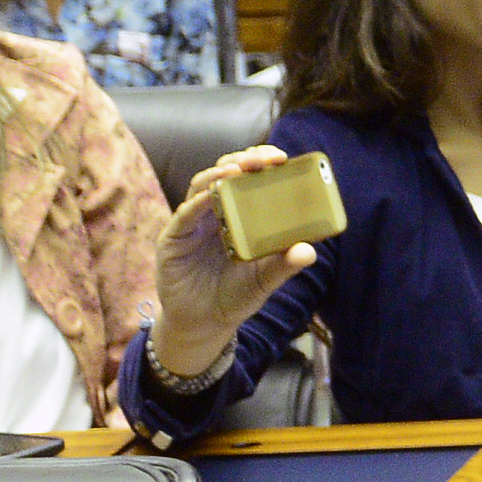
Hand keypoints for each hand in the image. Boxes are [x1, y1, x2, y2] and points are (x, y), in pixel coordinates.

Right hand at [154, 149, 322, 378]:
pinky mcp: (173, 239)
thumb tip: (309, 250)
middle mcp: (214, 212)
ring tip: (238, 169)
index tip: (282, 157)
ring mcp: (192, 223)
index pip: (248, 178)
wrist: (205, 324)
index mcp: (238, 215)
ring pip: (201, 186)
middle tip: (264, 158)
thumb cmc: (236, 296)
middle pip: (225, 173)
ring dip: (219, 174)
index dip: (261, 163)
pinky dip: (197, 202)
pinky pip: (184, 215)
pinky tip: (211, 196)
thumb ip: (285, 265)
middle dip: (244, 160)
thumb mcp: (265, 280)